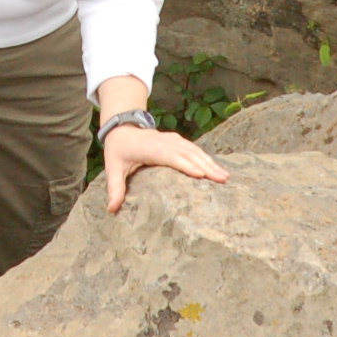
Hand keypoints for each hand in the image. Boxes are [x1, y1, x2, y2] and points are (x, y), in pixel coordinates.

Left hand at [101, 123, 228, 212]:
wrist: (122, 127)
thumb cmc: (118, 150)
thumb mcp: (112, 168)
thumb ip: (115, 188)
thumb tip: (111, 209)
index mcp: (149, 148)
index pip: (170, 156)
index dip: (185, 164)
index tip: (200, 174)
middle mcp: (163, 142)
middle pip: (188, 153)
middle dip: (206, 166)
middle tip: (222, 180)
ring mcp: (171, 140)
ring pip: (194, 150)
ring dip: (209, 162)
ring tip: (224, 176)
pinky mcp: (176, 141)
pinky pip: (193, 148)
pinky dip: (205, 157)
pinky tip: (216, 167)